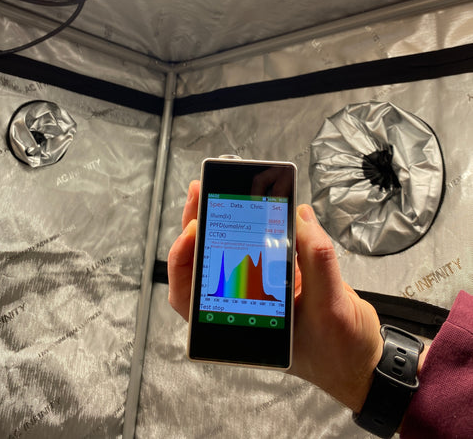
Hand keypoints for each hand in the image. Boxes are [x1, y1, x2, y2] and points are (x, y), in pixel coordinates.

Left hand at [167, 181, 383, 412]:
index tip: (193, 228)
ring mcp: (262, 287)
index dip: (185, 259)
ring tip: (216, 191)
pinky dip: (261, 222)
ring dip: (224, 219)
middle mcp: (246, 304)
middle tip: (199, 194)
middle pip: (208, 264)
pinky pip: (265, 243)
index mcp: (243, 321)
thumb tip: (300, 217)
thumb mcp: (330, 306)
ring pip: (231, 249)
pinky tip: (258, 202)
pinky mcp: (281, 272)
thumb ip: (316, 258)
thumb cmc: (340, 351)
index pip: (193, 295)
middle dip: (198, 226)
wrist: (363, 359)